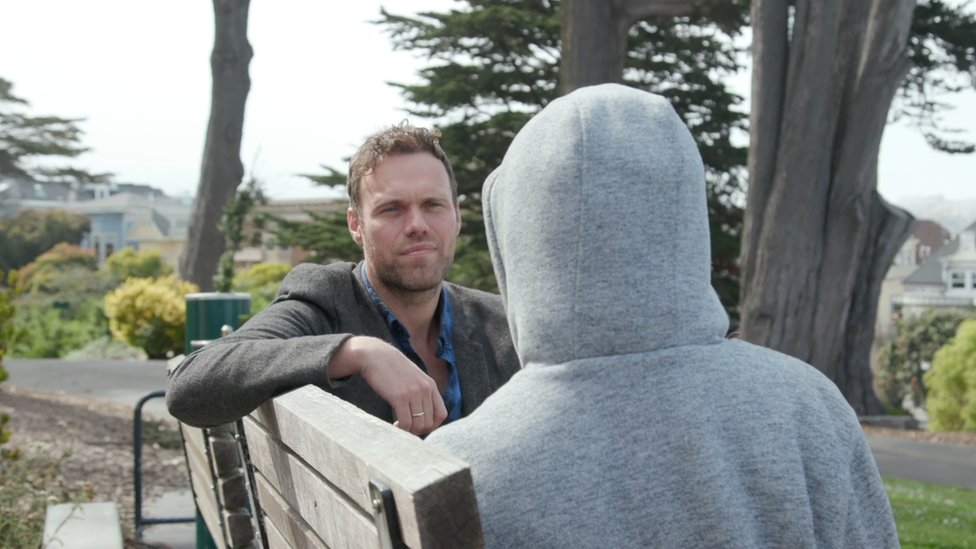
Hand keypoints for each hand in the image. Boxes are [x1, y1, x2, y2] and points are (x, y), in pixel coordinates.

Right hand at [330, 336, 447, 434]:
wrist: (375, 356)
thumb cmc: (392, 370)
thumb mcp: (413, 378)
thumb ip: (421, 392)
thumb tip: (423, 415)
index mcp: (431, 385)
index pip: (442, 414)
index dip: (432, 426)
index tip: (418, 427)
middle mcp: (425, 389)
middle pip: (429, 422)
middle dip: (418, 431)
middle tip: (406, 429)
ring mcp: (414, 393)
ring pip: (418, 425)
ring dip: (409, 431)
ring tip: (399, 427)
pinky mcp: (400, 397)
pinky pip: (406, 422)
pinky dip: (401, 429)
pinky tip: (393, 425)